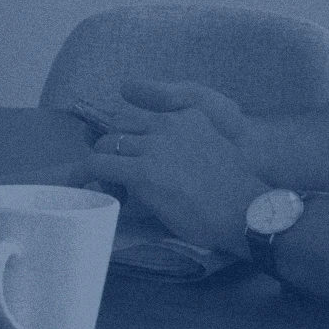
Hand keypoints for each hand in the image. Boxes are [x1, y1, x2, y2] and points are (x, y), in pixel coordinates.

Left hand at [73, 80, 272, 257]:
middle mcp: (169, 125)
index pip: (143, 116)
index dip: (130, 135)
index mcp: (189, 116)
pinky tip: (78, 184)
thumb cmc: (238, 194)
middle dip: (111, 146)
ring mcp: (155, 147)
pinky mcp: (142, 171)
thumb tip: (168, 161)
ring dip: (99, 162)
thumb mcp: (217, 149)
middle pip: (120, 125)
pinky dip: (83, 174)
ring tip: (99, 181)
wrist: (249, 213)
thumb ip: (190, 143)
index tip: (124, 150)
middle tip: (109, 169)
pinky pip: (98, 165)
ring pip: (107, 144)